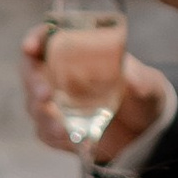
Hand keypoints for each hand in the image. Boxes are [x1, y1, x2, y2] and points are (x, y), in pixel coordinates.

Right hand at [20, 28, 173, 164]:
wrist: (145, 132)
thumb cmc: (143, 96)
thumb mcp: (146, 83)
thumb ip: (138, 78)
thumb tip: (130, 76)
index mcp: (78, 52)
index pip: (48, 38)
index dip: (35, 39)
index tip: (30, 47)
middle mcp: (60, 75)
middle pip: (31, 72)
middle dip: (33, 82)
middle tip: (45, 95)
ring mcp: (56, 103)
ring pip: (34, 105)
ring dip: (44, 116)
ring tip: (63, 129)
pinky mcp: (57, 128)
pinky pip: (44, 131)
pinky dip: (53, 135)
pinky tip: (69, 138)